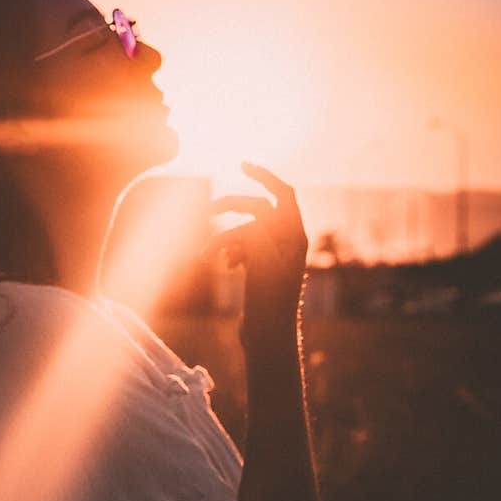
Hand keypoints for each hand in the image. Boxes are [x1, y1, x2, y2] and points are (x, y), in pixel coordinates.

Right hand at [204, 162, 307, 334]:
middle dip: (232, 208)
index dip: (264, 175)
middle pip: (258, 208)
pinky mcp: (262, 268)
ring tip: (205, 255)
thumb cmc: (269, 303)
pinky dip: (229, 251)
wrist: (268, 336)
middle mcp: (288, 241)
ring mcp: (275, 254)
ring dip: (224, 239)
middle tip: (207, 210)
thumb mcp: (263, 263)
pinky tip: (223, 266)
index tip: (240, 164)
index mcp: (294, 236)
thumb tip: (253, 213)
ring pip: (245, 230)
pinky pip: (243, 246)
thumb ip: (259, 232)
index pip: (283, 192)